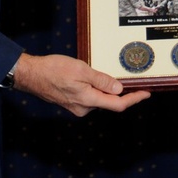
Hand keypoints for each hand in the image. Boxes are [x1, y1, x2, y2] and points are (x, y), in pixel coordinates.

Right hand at [13, 53, 149, 115]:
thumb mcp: (81, 70)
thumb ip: (101, 80)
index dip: (134, 99)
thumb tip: (119, 89)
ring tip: (100, 72)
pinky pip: (89, 96)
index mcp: (88, 100)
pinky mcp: (71, 102)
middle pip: (109, 101)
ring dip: (105, 88)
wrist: (31, 75)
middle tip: (128, 77)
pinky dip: (95, 88)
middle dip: (119, 90)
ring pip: (98, 98)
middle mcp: (84, 108)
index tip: (146, 93)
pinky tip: (89, 77)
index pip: (118, 104)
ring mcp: (76, 107)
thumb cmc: (54, 70)